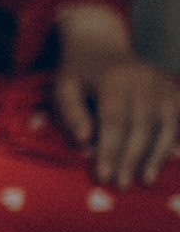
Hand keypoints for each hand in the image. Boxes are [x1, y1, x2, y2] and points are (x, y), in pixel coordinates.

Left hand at [52, 5, 179, 187]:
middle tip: (122, 185)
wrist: (100, 46)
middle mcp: (143, 78)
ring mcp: (162, 82)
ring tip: (146, 180)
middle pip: (142, 124)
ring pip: (167, 123)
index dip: (110, 151)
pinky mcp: (173, 88)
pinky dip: (177, 138)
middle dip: (132, 158)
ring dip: (158, 154)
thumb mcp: (62, 88)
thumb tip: (84, 140)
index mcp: (113, 79)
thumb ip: (70, 113)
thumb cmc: (77, 74)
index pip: (114, 120)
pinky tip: (171, 159)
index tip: (104, 177)